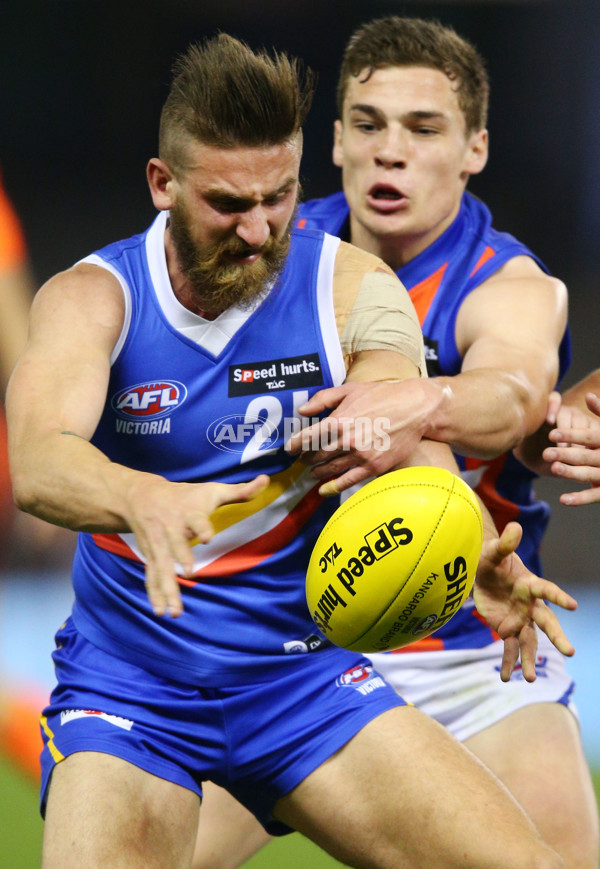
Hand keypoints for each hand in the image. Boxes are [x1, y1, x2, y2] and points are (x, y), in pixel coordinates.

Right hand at [123, 473, 269, 616]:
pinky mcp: (151, 556)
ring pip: (161, 567)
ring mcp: (158, 545)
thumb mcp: (212, 490)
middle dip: (181, 558)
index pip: (197, 519)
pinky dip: (155, 594)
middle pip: (175, 545)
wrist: (141, 496)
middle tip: (189, 574)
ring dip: (167, 589)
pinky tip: (160, 612)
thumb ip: (240, 490)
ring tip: (174, 612)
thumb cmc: (185, 495)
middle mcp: (171, 529)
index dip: (202, 527)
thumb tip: (266, 480)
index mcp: (188, 513)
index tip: (207, 537)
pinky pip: (151, 576)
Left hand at [284, 379, 447, 495]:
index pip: (308, 438)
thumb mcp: (351, 390)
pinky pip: (348, 481)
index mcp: (339, 421)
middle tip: (302, 459)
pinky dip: (333, 488)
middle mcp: (347, 440)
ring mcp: (361, 456)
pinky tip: (323, 490)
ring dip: (317, 472)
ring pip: (330, 470)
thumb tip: (302, 410)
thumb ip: (324, 399)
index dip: (295, 445)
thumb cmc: (383, 396)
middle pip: (317, 455)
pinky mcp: (374, 467)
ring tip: (312, 472)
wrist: (415, 409)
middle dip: (306, 458)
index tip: (289, 449)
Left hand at [473, 522, 576, 681]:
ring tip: (531, 679)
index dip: (559, 596)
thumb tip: (514, 526)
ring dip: (530, 659)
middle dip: (556, 636)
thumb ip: (505, 543)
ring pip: (528, 641)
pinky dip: (509, 662)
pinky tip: (507, 678)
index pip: (547, 590)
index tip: (572, 605)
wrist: (483, 573)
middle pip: (546, 622)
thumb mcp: (494, 551)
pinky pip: (509, 648)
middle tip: (570, 652)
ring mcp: (519, 619)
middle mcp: (529, 605)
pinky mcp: (506, 628)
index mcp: (530, 585)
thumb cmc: (491, 559)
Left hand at [544, 393, 599, 503]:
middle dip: (566, 454)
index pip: (590, 436)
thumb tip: (588, 396)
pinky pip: (595, 495)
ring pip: (590, 474)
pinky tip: (563, 499)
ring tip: (553, 469)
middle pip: (587, 456)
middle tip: (546, 453)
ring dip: (572, 473)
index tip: (551, 433)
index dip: (571, 434)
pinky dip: (580, 498)